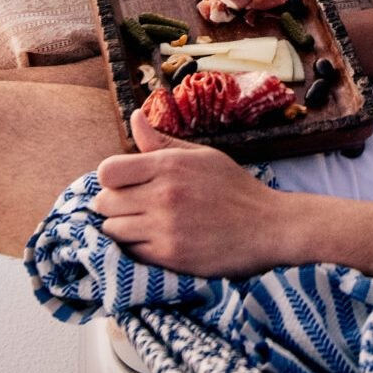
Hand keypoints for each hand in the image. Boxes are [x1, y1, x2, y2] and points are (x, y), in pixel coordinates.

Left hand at [89, 111, 293, 275]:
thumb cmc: (234, 188)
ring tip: (143, 223)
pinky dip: (137, 247)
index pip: (108, 171)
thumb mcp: (202, 156)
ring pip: (113, 229)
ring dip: (122, 227)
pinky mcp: (170, 256)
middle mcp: (163, 195)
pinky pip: (130, 252)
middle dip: (113, 204)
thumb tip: (135, 116)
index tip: (123, 183)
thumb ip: (162, 142)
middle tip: (133, 205)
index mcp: (170, 165)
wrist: (268, 227)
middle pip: (105, 202)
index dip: (110, 178)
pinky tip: (155, 239)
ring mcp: (165, 228)